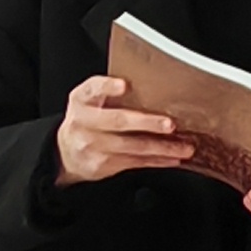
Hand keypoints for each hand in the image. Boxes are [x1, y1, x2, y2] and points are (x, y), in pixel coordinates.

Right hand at [55, 73, 185, 184]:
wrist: (65, 153)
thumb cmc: (87, 121)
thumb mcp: (89, 101)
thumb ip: (110, 93)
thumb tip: (153, 86)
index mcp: (82, 100)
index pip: (93, 89)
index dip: (108, 86)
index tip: (124, 85)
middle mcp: (84, 122)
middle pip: (118, 121)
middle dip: (148, 123)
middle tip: (170, 124)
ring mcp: (93, 146)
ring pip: (132, 147)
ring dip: (162, 147)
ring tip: (184, 147)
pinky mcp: (103, 165)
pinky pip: (135, 162)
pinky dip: (158, 160)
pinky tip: (173, 158)